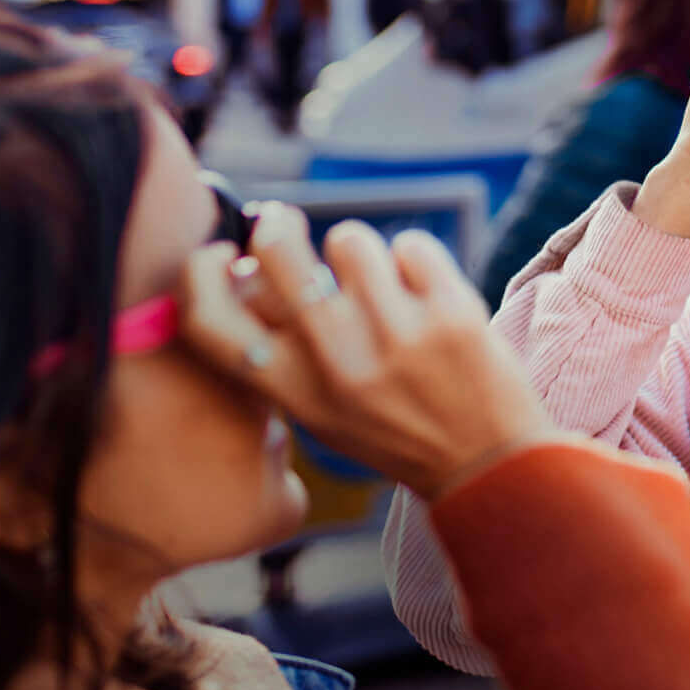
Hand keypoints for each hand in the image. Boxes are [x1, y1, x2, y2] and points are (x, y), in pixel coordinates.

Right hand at [177, 203, 565, 499]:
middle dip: (277, 226)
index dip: (199, 273)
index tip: (222, 255)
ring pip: (349, 239)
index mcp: (295, 393)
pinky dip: (416, 261)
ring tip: (381, 285)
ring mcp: (395, 336)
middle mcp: (338, 364)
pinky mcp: (451, 313)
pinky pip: (411, 244)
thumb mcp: (321, 412)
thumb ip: (281, 353)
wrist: (490, 465)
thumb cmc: (396, 431)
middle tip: (284, 224)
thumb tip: (244, 270)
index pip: (208, 322)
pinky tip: (424, 295)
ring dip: (361, 252)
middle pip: (276, 253)